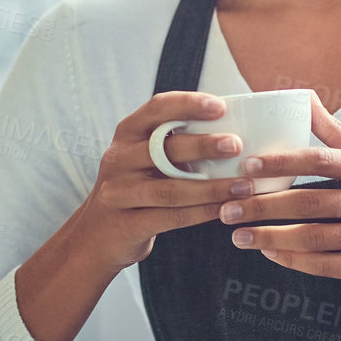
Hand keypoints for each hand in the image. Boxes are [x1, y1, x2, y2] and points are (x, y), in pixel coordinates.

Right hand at [67, 91, 267, 274]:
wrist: (97, 235)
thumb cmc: (135, 189)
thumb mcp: (143, 159)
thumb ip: (172, 144)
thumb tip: (233, 131)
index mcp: (126, 134)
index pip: (156, 109)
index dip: (188, 104)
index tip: (220, 106)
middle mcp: (118, 159)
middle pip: (163, 148)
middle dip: (204, 145)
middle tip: (237, 145)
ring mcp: (119, 192)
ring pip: (170, 188)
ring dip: (211, 187)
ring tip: (243, 186)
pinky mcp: (126, 223)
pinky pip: (170, 217)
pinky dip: (201, 213)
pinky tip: (224, 210)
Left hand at [216, 91, 340, 306]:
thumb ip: (337, 134)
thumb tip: (302, 97)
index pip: (321, 159)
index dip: (282, 162)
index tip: (247, 165)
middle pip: (311, 201)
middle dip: (263, 205)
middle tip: (227, 205)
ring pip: (316, 238)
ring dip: (271, 236)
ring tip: (237, 234)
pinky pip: (330, 267)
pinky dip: (295, 261)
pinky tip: (270, 254)